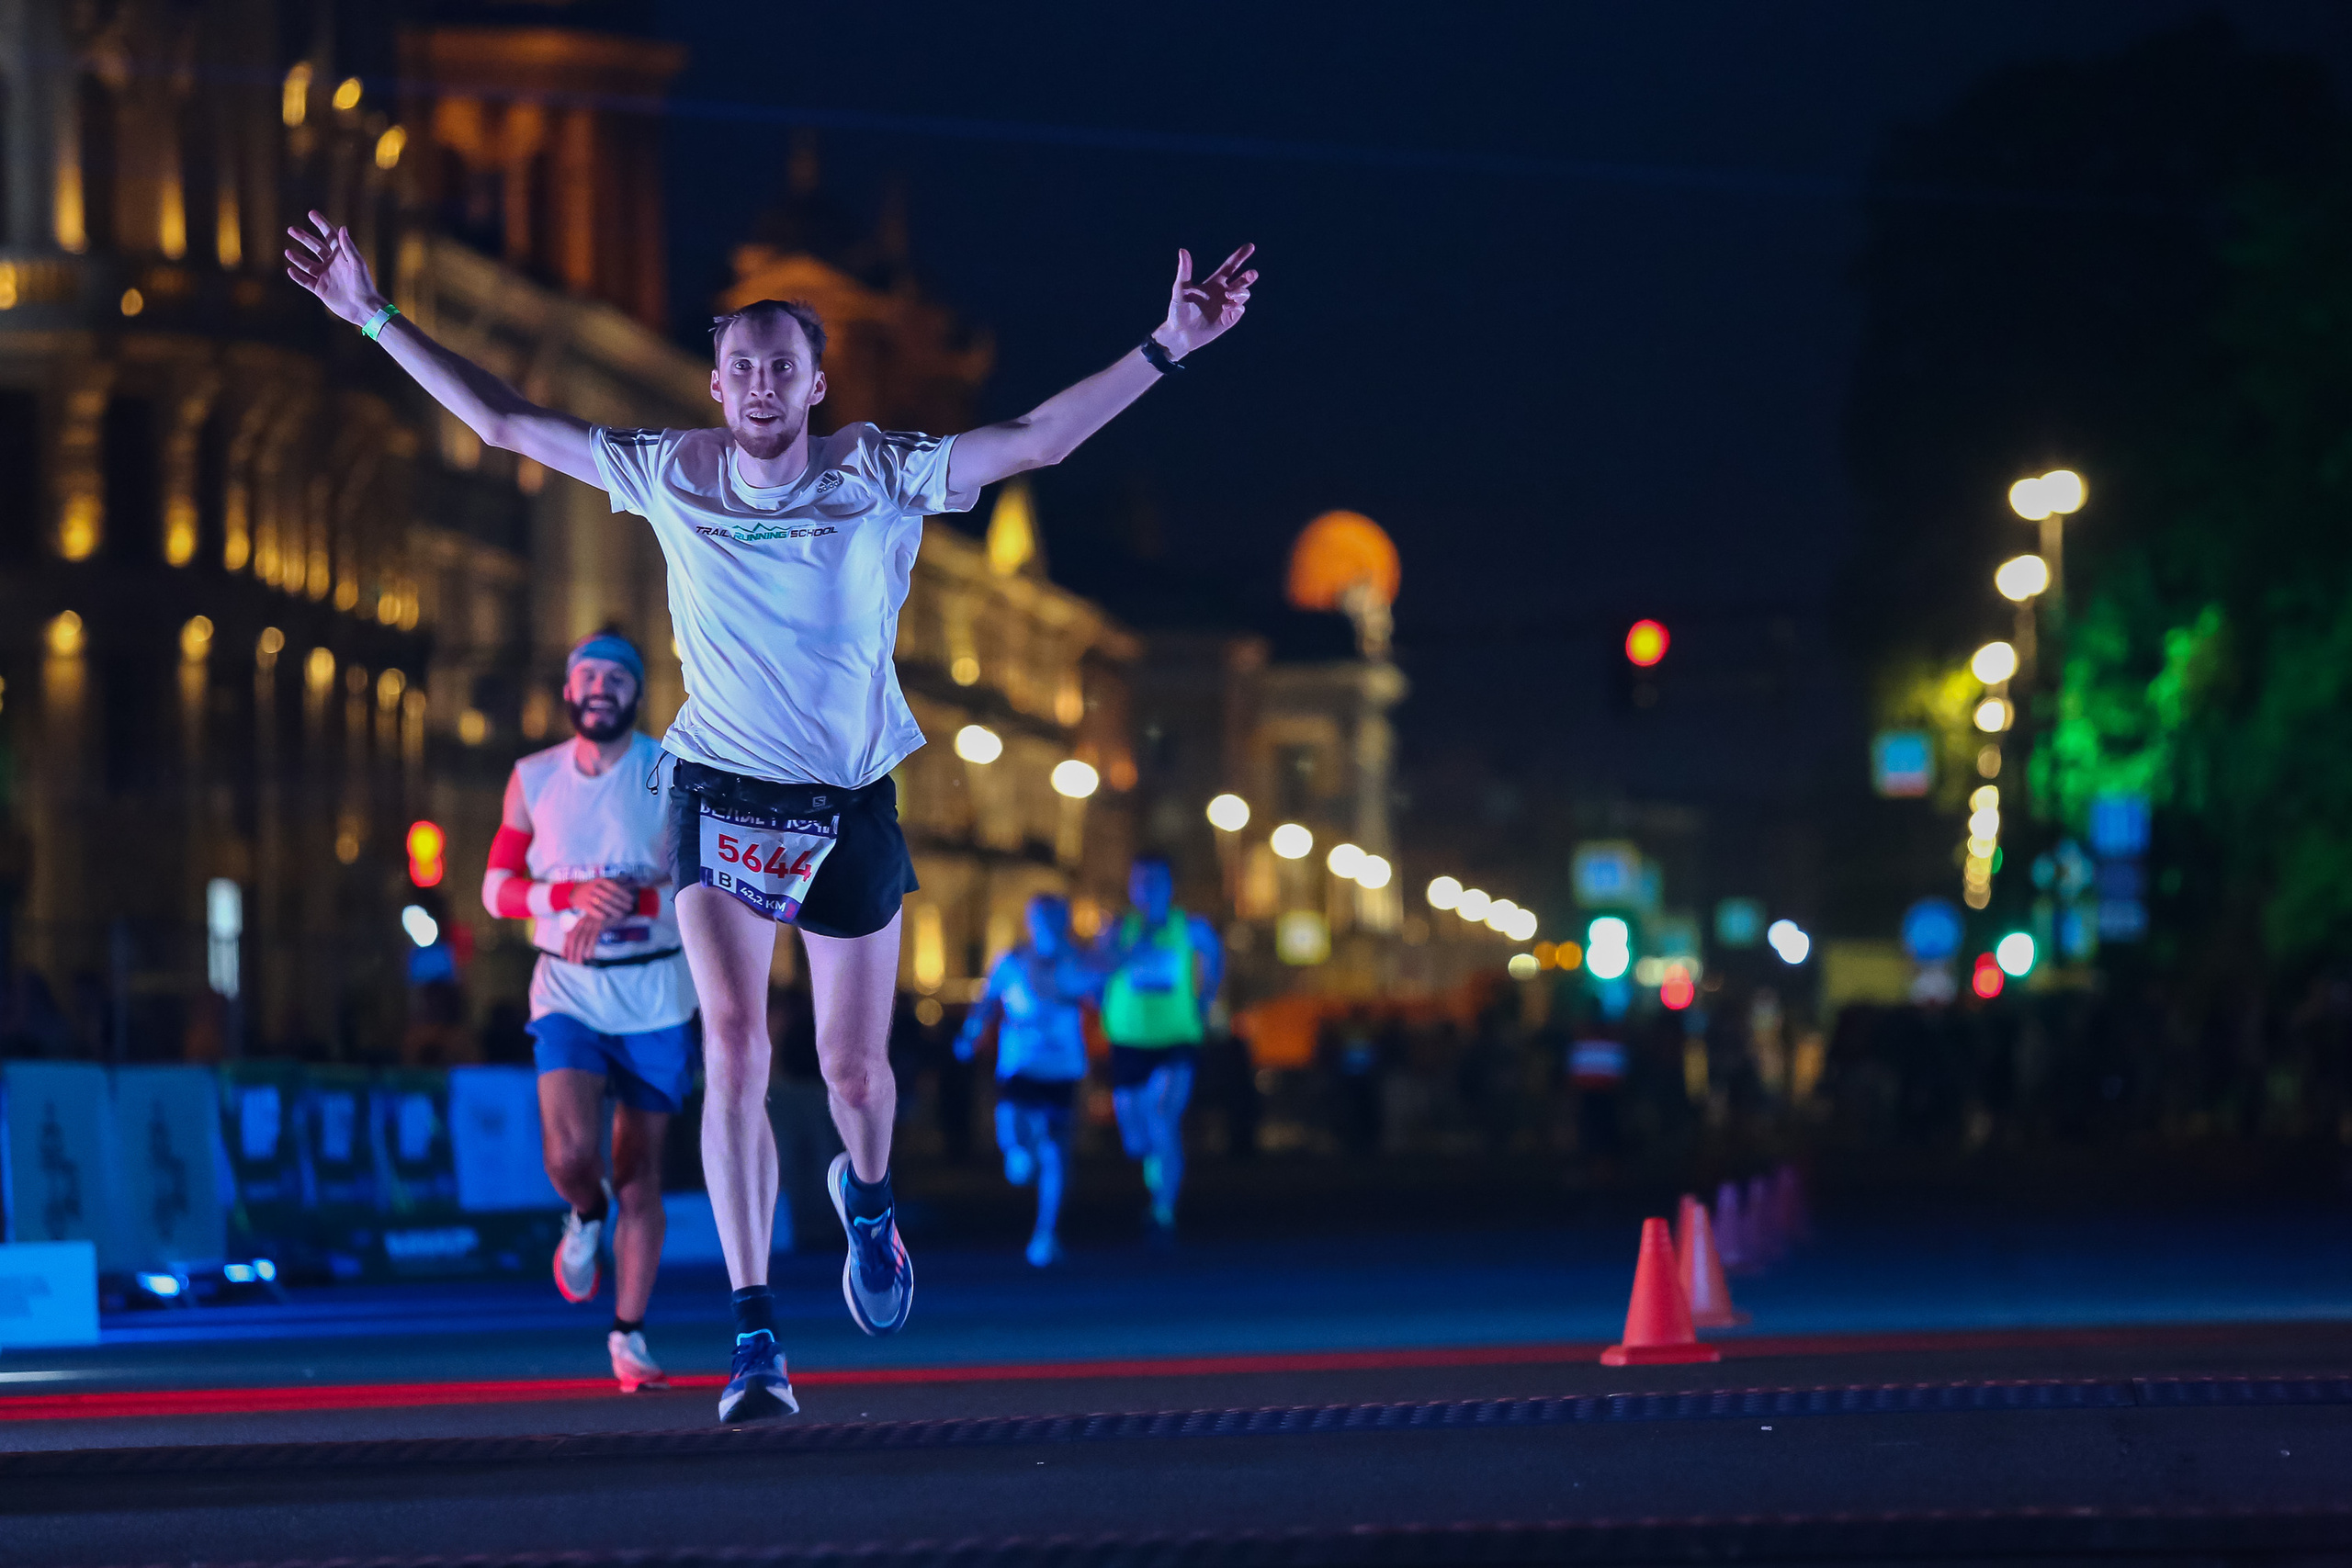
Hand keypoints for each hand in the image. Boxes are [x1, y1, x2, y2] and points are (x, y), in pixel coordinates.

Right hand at [284, 209, 386, 325]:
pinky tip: (290, 270)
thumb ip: (348, 247)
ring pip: (307, 265)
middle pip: (315, 247)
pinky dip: (298, 276)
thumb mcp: (357, 264)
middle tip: (291, 229)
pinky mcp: (320, 289)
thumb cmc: (364, 285)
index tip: (311, 213)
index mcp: (341, 256)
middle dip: (304, 238)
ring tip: (287, 251)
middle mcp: (332, 264)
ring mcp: (325, 277)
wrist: (364, 308)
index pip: (329, 236)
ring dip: (297, 258)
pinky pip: (306, 281)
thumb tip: (342, 228)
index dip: (321, 224)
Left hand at [562, 913, 610, 964]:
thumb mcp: (585, 926)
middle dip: (571, 951)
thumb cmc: (596, 920)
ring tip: (579, 962)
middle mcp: (582, 923)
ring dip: (579, 952)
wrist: (609, 908)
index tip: (564, 956)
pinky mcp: (599, 926)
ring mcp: (590, 924)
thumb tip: (565, 952)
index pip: (569, 935)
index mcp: (578, 922)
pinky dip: (590, 948)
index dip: (565, 946)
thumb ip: (576, 936)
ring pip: (582, 939)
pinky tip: (589, 956)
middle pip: (574, 938)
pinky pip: (593, 938)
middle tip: (571, 962)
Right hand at [569, 878, 636, 921]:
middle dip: (621, 903)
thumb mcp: (601, 881)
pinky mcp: (583, 904)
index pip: (614, 887)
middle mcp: (594, 887)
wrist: (573, 890)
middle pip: (610, 897)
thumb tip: (629, 881)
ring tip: (622, 914)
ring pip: (603, 905)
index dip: (624, 894)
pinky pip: (594, 911)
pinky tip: (609, 918)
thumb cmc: (592, 886)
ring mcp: (588, 895)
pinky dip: (602, 915)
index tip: (631, 899)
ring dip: (614, 910)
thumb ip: (614, 881)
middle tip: (629, 908)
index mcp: (600, 880)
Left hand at [1152, 244, 1256, 359]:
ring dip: (1241, 292)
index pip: (1231, 266)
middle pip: (1243, 280)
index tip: (1250, 246)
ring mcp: (1227, 306)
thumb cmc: (1178, 310)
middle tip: (1252, 274)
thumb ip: (1185, 270)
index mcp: (1214, 282)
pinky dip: (1237, 306)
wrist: (1179, 333)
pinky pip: (1239, 309)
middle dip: (1249, 276)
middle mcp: (1223, 292)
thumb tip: (1182, 250)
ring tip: (1229, 295)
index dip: (1240, 256)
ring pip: (1244, 294)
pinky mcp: (1228, 319)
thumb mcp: (1180, 288)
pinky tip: (1228, 306)